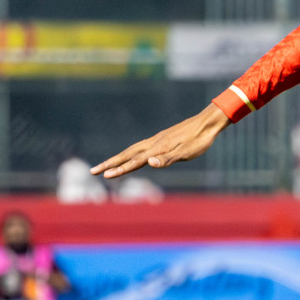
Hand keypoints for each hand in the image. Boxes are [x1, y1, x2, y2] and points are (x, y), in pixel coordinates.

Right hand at [92, 104, 231, 178]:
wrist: (206, 123)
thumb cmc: (199, 140)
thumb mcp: (186, 153)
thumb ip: (167, 159)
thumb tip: (149, 163)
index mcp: (157, 149)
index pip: (134, 162)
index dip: (120, 169)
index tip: (105, 176)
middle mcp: (153, 143)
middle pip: (126, 154)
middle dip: (110, 164)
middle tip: (93, 171)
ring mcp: (156, 140)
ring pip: (132, 150)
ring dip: (118, 158)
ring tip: (106, 166)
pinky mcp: (161, 139)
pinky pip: (139, 148)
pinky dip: (129, 153)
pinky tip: (131, 156)